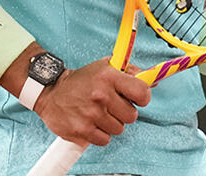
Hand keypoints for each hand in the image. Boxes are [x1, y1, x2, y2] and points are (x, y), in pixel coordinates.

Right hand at [32, 58, 150, 146]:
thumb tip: (154, 80)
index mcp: (109, 77)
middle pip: (132, 116)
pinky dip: (101, 135)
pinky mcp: (80, 130)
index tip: (137, 99)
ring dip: (112, 124)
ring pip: (119, 129)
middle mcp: (100, 95)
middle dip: (125, 113)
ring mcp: (90, 114)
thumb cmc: (83, 80)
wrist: (51, 92)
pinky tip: (93, 124)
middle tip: (114, 107)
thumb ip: (131, 72)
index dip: (143, 98)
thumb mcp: (106, 67)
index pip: (142, 92)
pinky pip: (104, 140)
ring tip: (101, 114)